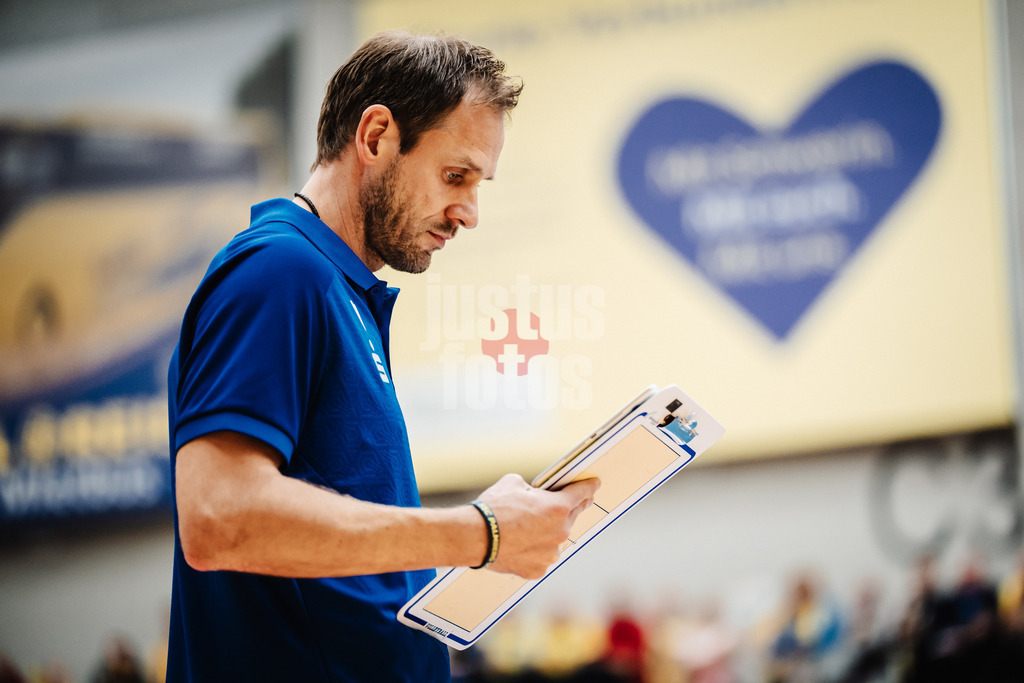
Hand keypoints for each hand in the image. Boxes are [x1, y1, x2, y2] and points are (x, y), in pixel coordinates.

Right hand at [476, 473, 599, 578]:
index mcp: (558, 507)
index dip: (589, 487)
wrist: (474, 536)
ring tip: (524, 529)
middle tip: (558, 506)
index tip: (594, 485)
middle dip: (565, 510)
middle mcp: (560, 531)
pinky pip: (542, 556)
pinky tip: (519, 545)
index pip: (582, 493)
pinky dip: (534, 551)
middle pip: (571, 517)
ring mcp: (551, 553)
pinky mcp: (538, 569)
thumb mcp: (514, 483)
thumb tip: (535, 493)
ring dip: (547, 533)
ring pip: (555, 540)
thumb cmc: (493, 508)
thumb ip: (533, 488)